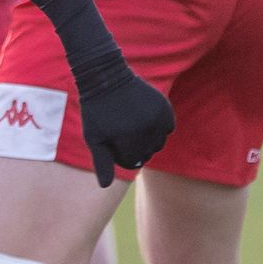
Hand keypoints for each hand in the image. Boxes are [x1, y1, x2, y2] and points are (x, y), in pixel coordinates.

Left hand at [78, 70, 174, 186]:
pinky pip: (168, 128)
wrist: (107, 76)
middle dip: (134, 147)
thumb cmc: (96, 110)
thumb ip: (101, 162)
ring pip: (159, 143)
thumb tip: (105, 186)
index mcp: (126, 138)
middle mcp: (145, 129)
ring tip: (132, 124)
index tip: (110, 140)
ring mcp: (157, 117)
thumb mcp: (93, 137)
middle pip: (146, 154)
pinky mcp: (165, 108)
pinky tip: (144, 117)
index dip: (119, 155)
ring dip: (147, 139)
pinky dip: (159, 127)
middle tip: (121, 129)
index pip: (131, 162)